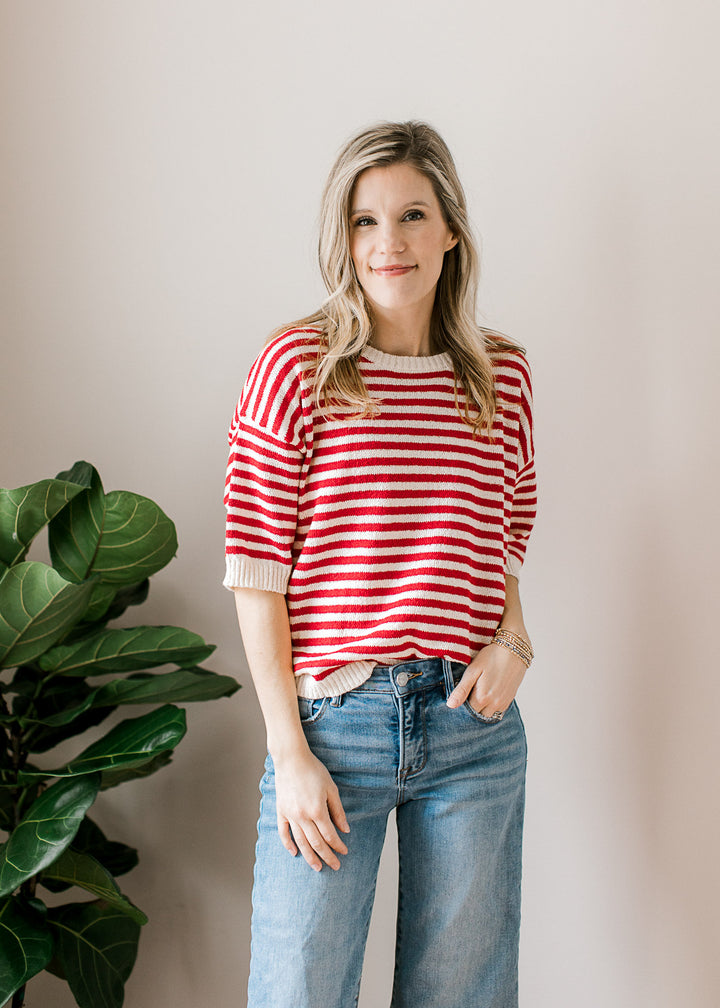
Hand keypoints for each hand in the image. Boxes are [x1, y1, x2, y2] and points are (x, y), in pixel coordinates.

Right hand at [273, 748, 349, 870]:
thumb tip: (345, 830)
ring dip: (309, 857)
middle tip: (335, 866)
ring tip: (317, 867)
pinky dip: (288, 844)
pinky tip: (294, 853)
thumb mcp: (331, 789)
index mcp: (318, 810)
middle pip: (317, 843)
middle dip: (327, 856)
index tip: (344, 852)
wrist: (291, 759)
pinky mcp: (281, 811)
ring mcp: (290, 815)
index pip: (330, 835)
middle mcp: (303, 816)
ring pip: (301, 842)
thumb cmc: (313, 770)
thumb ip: (338, 811)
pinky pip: (284, 832)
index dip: (338, 846)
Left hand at [446, 639, 526, 717]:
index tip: (462, 693)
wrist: (514, 650)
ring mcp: (503, 703)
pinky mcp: (510, 699)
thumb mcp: (473, 670)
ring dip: (483, 708)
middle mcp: (494, 704)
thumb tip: (450, 705)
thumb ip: (462, 690)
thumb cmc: (491, 657)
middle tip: (470, 692)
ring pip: (488, 714)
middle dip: (472, 707)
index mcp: (482, 698)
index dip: (462, 703)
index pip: (467, 711)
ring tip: (480, 692)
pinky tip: (490, 693)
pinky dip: (492, 706)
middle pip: (478, 714)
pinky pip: (498, 710)